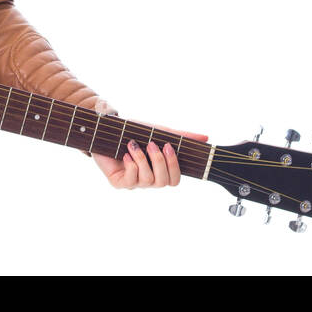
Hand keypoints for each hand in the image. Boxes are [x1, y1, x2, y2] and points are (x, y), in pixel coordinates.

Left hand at [88, 99, 207, 189]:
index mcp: (159, 170)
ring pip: (148, 180)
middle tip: (151, 144)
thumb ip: (180, 135)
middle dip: (159, 162)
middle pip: (164, 182)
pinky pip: (131, 181)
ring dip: (142, 160)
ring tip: (133, 144)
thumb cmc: (133, 131)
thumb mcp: (157, 131)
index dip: (174, 165)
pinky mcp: (119, 183)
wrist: (105, 129)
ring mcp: (134, 182)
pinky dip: (131, 165)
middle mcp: (148, 179)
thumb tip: (206, 138)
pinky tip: (126, 154)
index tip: (169, 145)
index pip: (175, 179)